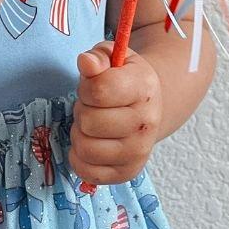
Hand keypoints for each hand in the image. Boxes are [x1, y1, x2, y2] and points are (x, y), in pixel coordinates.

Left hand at [68, 40, 162, 185]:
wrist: (149, 105)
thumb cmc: (124, 78)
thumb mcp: (113, 57)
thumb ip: (98, 57)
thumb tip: (86, 62)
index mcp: (144, 87)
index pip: (99, 90)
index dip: (86, 86)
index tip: (92, 85)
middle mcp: (146, 122)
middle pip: (89, 121)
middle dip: (82, 110)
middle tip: (92, 106)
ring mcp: (139, 151)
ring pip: (85, 148)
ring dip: (80, 133)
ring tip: (92, 124)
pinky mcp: (128, 172)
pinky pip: (87, 171)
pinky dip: (79, 157)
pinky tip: (91, 143)